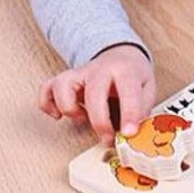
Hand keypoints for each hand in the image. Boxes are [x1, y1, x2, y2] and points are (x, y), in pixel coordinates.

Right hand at [38, 44, 155, 144]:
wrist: (120, 54)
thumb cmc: (132, 74)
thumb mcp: (147, 87)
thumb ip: (141, 109)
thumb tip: (133, 133)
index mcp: (124, 70)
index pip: (127, 91)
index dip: (129, 115)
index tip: (129, 133)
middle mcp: (99, 69)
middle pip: (93, 92)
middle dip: (100, 121)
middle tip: (108, 138)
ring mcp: (79, 73)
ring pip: (62, 85)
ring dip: (69, 108)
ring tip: (82, 118)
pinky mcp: (66, 80)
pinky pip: (47, 88)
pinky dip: (47, 104)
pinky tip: (58, 115)